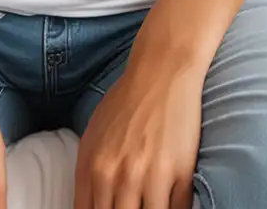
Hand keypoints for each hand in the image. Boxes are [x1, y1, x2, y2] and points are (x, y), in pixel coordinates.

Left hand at [73, 51, 204, 208]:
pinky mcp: (181, 173)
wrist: (161, 71)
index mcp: (94, 168)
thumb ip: (86, 177)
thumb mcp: (92, 136)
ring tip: (150, 204)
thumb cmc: (125, 102)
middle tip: (132, 206)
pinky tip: (170, 202)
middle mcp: (120, 176)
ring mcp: (151, 176)